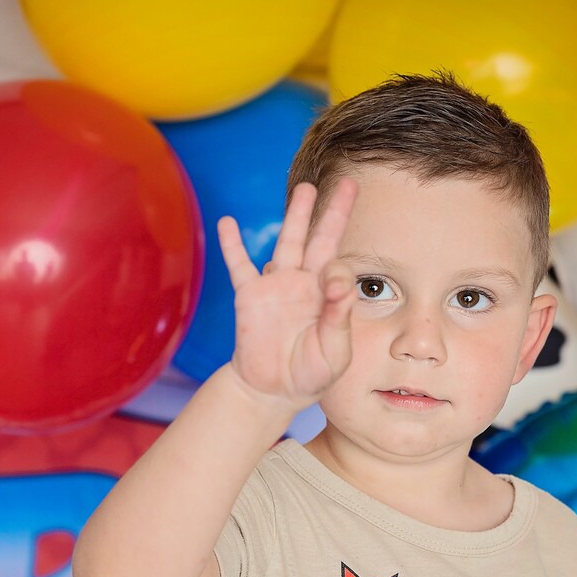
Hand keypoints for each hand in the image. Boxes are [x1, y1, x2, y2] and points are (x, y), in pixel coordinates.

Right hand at [218, 179, 358, 412]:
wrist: (273, 392)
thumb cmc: (310, 374)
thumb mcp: (335, 353)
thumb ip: (339, 317)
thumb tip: (339, 278)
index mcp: (329, 296)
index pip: (338, 268)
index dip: (338, 273)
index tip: (332, 288)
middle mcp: (305, 283)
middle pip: (321, 239)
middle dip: (334, 212)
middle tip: (349, 183)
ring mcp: (277, 286)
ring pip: (288, 242)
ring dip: (297, 215)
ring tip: (306, 188)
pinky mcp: (250, 296)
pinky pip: (239, 266)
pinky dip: (232, 245)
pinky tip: (227, 223)